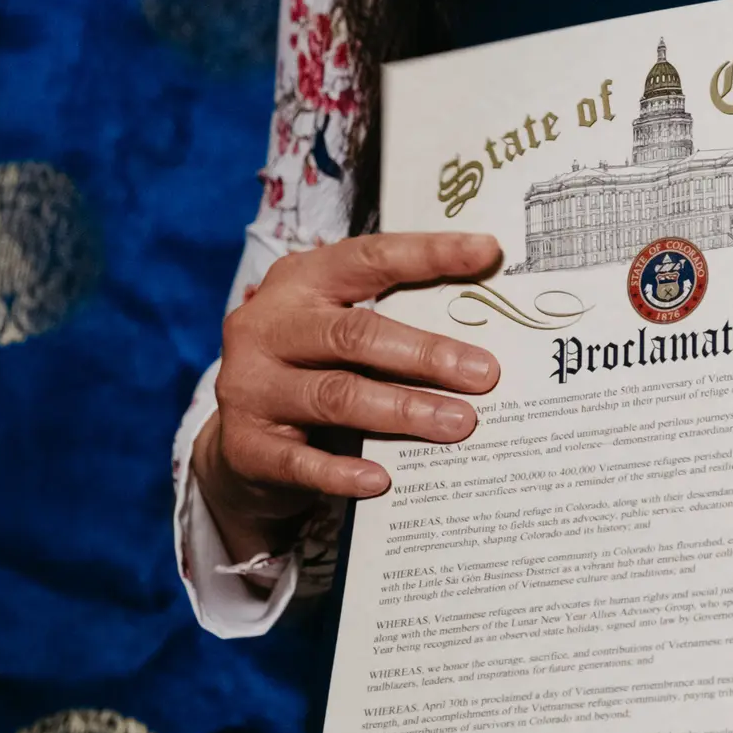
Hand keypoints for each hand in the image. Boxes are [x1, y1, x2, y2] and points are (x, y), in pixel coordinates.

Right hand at [192, 233, 504, 564]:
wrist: (244, 448)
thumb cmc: (316, 376)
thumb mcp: (343, 339)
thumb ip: (392, 326)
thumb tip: (484, 346)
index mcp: (299, 284)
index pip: (369, 259)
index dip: (429, 254)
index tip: (487, 252)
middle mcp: (267, 327)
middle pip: (354, 334)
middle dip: (426, 354)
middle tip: (485, 374)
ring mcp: (250, 386)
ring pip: (337, 395)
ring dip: (404, 411)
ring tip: (459, 423)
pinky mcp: (247, 446)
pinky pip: (301, 462)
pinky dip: (344, 472)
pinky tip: (382, 479)